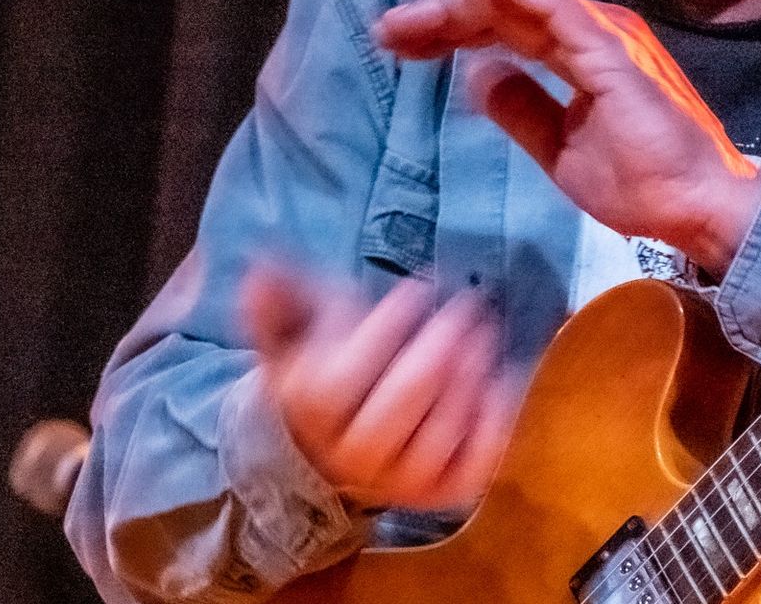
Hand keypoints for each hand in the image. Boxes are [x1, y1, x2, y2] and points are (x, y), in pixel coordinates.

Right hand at [239, 267, 518, 510]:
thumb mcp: (297, 337)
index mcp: (315, 412)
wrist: (336, 451)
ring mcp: (400, 480)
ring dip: (467, 380)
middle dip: (436, 348)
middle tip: (466, 307)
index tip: (417, 288)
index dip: (387, 327)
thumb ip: (280, 304)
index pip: (346, 374)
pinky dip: (491, 425)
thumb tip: (261, 269)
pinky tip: (499, 380)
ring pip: (437, 435)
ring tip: (483, 336)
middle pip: (398, 402)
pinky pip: (472, 465)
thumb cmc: (326, 372)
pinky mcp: (443, 492)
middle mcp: (354, 454)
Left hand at [374, 0, 760, 273]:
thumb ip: (523, 110)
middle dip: (443, 16)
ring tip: (407, 16)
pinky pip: (553, 6)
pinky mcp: (609, 49)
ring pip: (521, 3)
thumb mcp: (561, 150)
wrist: (697, 205)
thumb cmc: (643, 184)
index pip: (508, 31)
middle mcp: (594, 34)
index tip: (402, 45)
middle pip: (506, 13)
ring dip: (462, 3)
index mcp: (582, 56)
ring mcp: (604, 36)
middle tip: (388, 30)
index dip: (453, 31)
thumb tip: (479, 77)